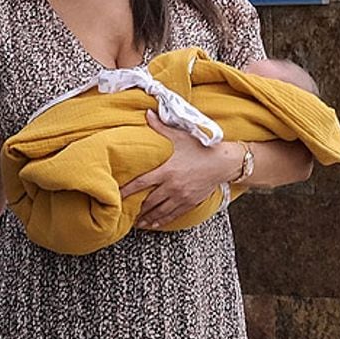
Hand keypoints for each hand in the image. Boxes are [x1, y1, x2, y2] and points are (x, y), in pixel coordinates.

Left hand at [121, 111, 237, 228]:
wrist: (224, 163)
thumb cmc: (201, 148)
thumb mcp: (180, 136)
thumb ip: (161, 127)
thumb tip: (147, 113)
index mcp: (167, 171)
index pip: (141, 183)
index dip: (127, 190)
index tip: (116, 195)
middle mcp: (172, 186)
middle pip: (149, 201)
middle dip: (136, 209)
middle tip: (123, 213)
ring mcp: (181, 197)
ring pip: (159, 211)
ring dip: (147, 218)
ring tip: (136, 223)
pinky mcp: (190, 203)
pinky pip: (172, 215)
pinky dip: (161, 221)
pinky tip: (153, 225)